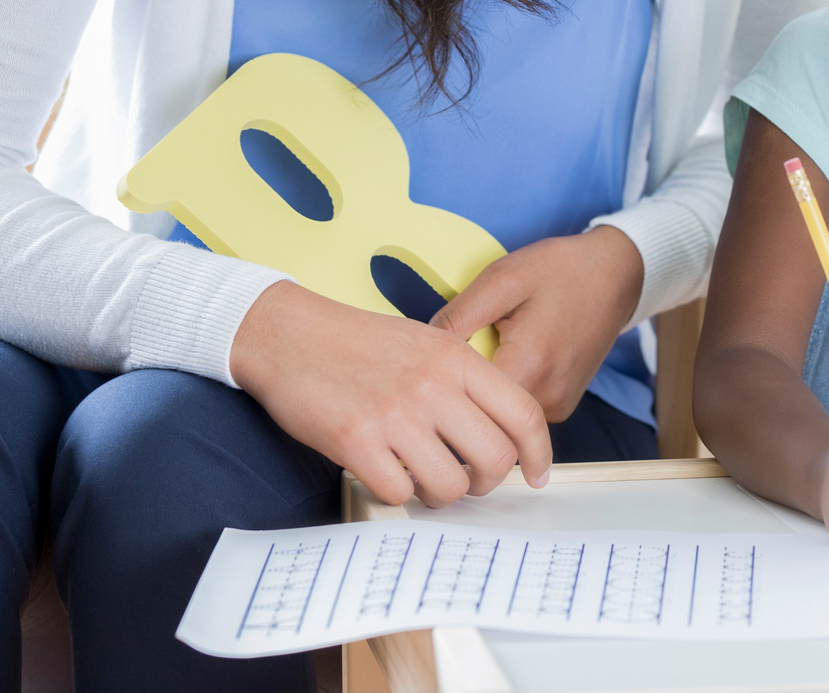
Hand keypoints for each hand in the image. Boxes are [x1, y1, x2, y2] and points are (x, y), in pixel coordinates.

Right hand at [231, 281, 550, 508]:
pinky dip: (396, 493)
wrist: (288, 334)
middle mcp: (433, 385)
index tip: (537, 476)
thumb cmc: (357, 342)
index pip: (523, 414)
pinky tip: (385, 473)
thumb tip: (499, 431)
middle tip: (468, 481)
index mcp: (457, 358)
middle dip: (486, 483)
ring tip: (422, 480)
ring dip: (440, 494)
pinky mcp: (355, 440)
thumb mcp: (426, 343)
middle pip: (495, 459)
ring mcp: (395, 414)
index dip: (540, 454)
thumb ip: (464, 381)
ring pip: (451, 485)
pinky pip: (399, 493)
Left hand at [429, 225, 643, 421]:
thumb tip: (418, 350)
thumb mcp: (501, 279)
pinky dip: (504, 389)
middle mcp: (546, 398)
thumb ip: (457, 317)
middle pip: (481, 415)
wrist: (617, 272)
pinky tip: (507, 357)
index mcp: (528, 366)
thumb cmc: (560, 270)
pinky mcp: (562, 406)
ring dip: (482, 392)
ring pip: (499, 416)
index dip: (438, 389)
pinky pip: (518, 409)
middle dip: (459, 391)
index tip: (426, 371)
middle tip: (453, 356)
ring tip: (485, 351)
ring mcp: (557, 406)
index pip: (463, 405)